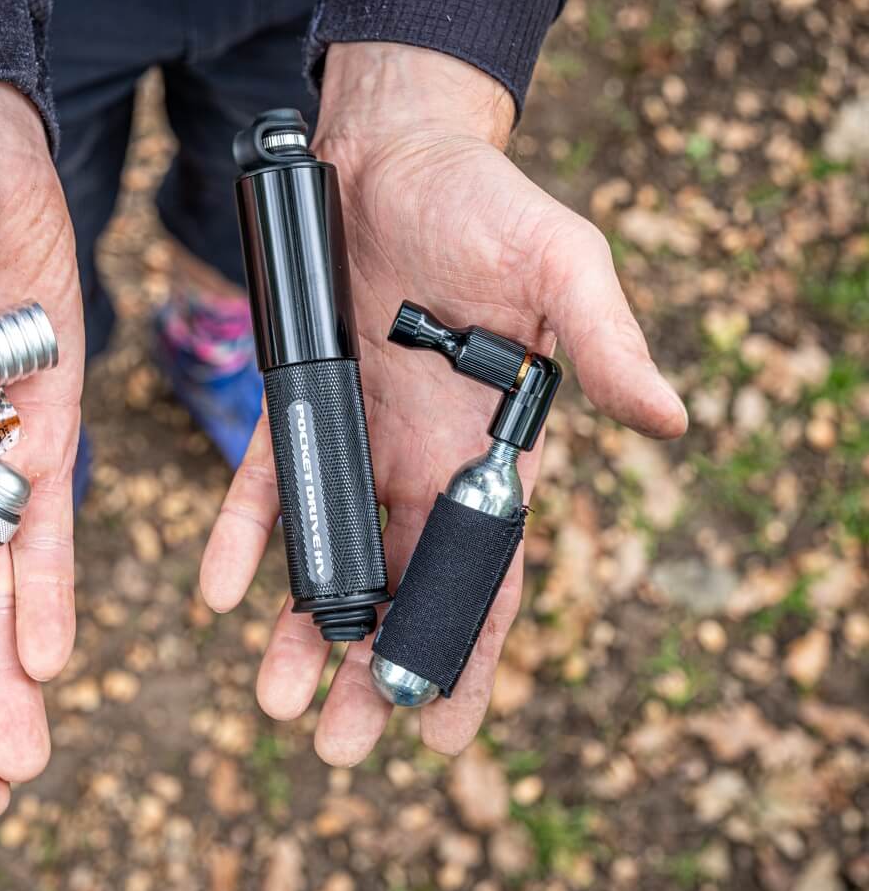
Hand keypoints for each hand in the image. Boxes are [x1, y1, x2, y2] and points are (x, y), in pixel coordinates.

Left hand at [200, 44, 686, 763]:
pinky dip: (244, 534)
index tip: (439, 732)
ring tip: (274, 695)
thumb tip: (666, 420)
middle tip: (336, 742)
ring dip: (303, 626)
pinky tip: (222, 588)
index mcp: (492, 447)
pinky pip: (265, 480)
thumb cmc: (488, 202)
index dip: (465, 650)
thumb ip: (604, 344)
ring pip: (328, 552)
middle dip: (370, 666)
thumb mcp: (563, 266)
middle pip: (398, 585)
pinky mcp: (296, 399)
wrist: (395, 149)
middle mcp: (422, 457)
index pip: (486, 571)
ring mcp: (356, 434)